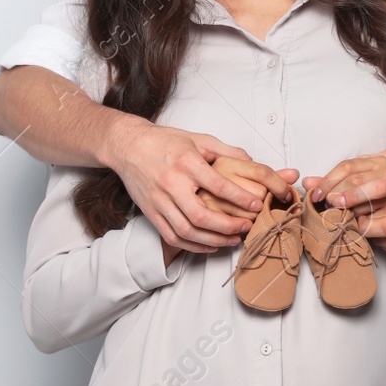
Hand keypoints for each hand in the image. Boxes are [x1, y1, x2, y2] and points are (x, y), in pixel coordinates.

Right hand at [104, 116, 287, 253]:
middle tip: (247, 227)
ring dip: (213, 240)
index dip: (240, 198)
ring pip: (187, 231)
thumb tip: (252, 161)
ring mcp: (159, 201)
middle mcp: (172, 184)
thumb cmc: (165, 142)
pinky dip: (193, 246)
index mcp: (187, 163)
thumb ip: (226, 150)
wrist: (128, 146)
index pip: (218, 185)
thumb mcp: (198, 139)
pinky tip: (210, 245)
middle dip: (228, 226)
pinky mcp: (151, 213)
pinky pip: (172, 236)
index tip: (256, 205)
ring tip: (233, 240)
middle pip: (202, 216)